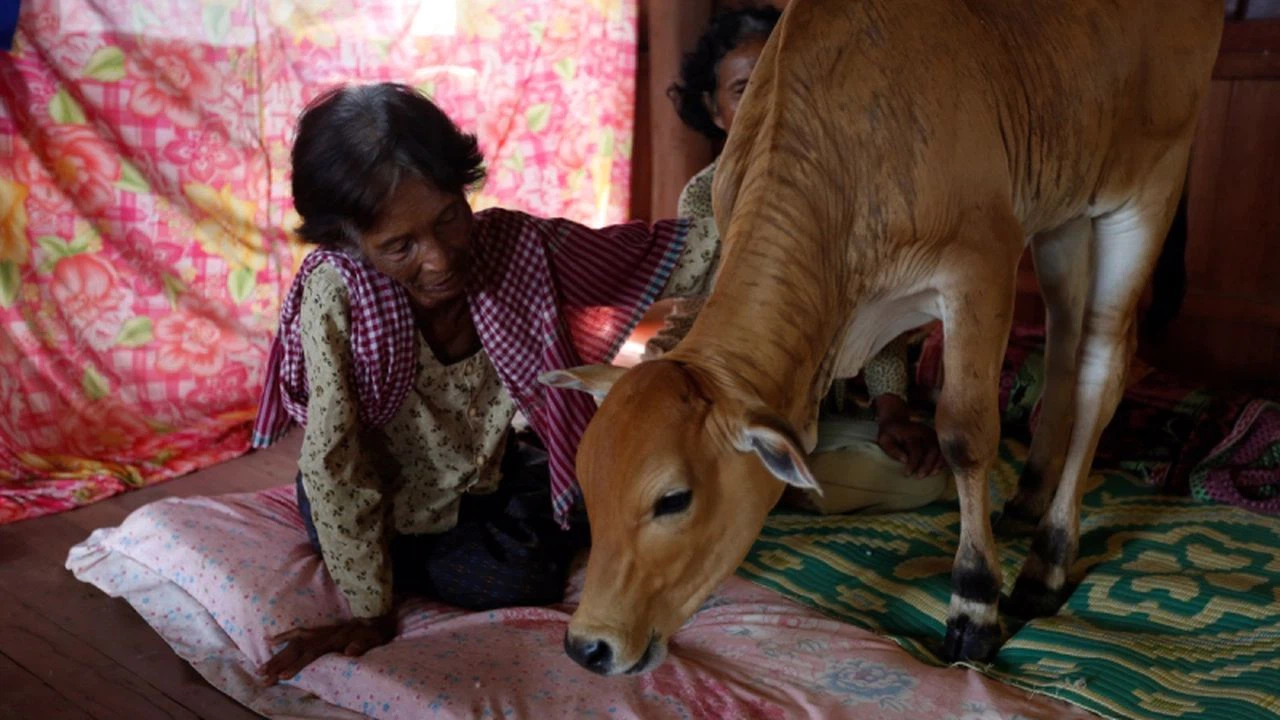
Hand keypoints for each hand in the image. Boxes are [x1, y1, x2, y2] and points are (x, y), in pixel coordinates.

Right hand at [258, 614, 396, 684]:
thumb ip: (361, 645)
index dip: (298, 664)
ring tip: (261, 668)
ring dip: (276, 655)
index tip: (284, 676)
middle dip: (279, 663)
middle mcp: (322, 635)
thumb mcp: (373, 640)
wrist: (375, 618)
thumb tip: (349, 651)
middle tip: (263, 676)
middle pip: (296, 649)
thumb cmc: (374, 633)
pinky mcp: (317, 631)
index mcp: (333, 639)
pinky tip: (269, 641)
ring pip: (292, 643)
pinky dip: (283, 636)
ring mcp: (318, 632)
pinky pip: (297, 633)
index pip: (311, 653)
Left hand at [873, 394, 942, 477]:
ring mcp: (932, 434)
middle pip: (932, 449)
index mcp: (911, 433)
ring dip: (938, 463)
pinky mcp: (936, 437)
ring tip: (932, 474)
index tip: (907, 474)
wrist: (896, 420)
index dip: (913, 463)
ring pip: (940, 449)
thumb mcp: (884, 440)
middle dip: (928, 465)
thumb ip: (892, 450)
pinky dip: (943, 460)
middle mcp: (924, 432)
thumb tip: (904, 460)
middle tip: (920, 476)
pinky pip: (943, 449)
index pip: (916, 449)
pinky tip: (938, 469)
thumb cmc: (890, 434)